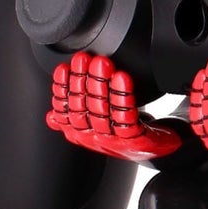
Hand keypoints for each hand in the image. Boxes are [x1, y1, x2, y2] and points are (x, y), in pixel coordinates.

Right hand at [47, 53, 181, 160]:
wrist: (155, 149)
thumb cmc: (124, 133)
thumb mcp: (96, 127)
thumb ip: (75, 119)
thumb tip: (52, 116)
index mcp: (82, 134)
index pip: (66, 111)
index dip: (62, 90)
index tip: (63, 68)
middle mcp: (94, 138)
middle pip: (83, 108)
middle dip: (82, 80)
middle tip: (83, 59)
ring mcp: (114, 140)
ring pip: (103, 110)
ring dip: (100, 84)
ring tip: (102, 64)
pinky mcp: (133, 140)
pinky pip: (125, 116)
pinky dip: (122, 96)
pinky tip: (121, 80)